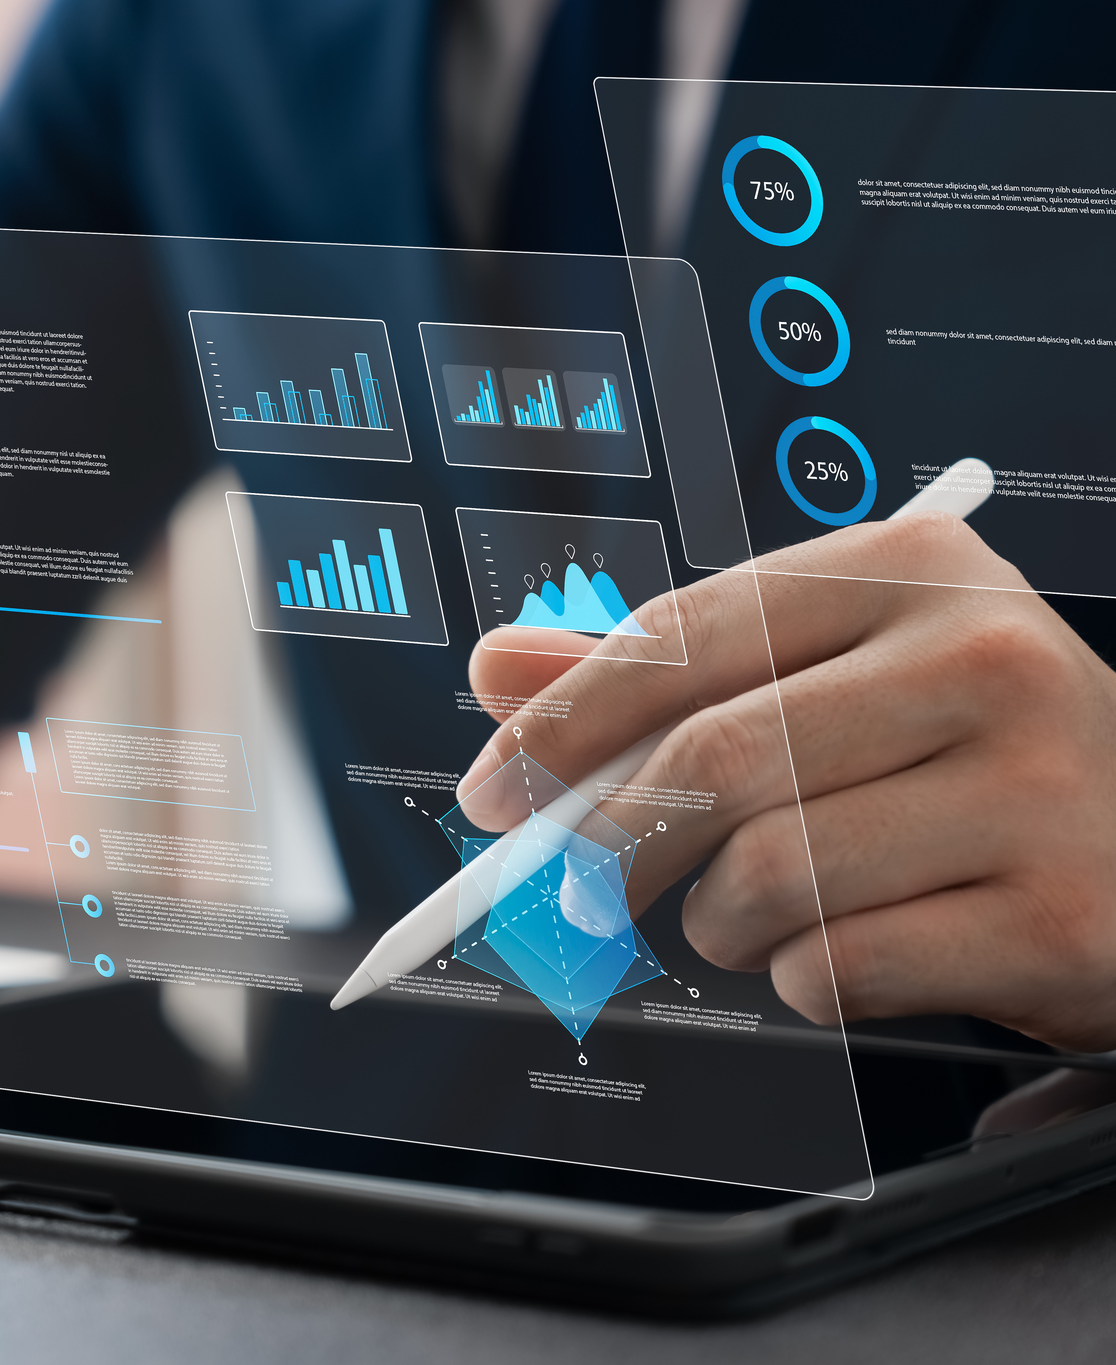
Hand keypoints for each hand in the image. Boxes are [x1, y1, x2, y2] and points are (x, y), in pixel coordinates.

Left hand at [457, 511, 1115, 1051]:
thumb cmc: (965, 756)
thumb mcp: (828, 677)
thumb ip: (662, 672)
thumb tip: (500, 665)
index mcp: (909, 569)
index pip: (683, 639)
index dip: (562, 727)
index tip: (493, 793)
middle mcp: (983, 658)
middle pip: (712, 763)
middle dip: (605, 846)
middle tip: (566, 892)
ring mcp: (1035, 789)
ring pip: (764, 876)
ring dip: (716, 922)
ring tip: (759, 911)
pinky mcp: (1055, 918)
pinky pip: (837, 968)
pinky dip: (799, 978)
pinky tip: (848, 947)